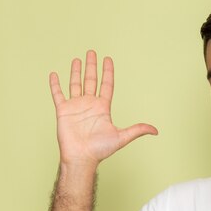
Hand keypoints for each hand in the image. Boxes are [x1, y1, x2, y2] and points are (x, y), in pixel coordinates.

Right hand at [49, 50, 157, 167]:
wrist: (82, 158)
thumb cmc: (100, 150)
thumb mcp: (122, 137)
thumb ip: (137, 130)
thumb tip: (156, 131)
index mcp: (103, 108)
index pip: (106, 85)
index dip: (107, 72)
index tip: (108, 59)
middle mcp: (89, 104)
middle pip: (91, 80)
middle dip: (92, 66)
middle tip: (92, 52)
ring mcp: (76, 107)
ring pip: (75, 84)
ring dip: (76, 72)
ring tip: (78, 59)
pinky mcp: (63, 111)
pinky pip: (58, 94)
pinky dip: (55, 85)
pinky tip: (54, 74)